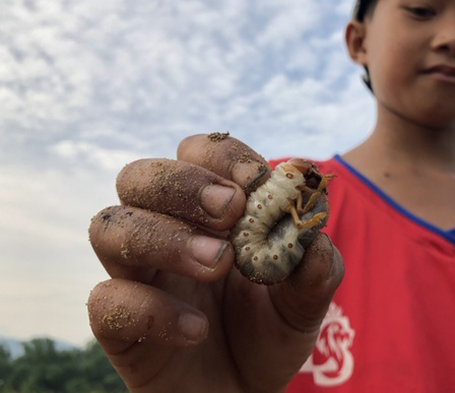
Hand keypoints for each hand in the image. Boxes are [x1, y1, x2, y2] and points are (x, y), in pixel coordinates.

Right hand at [87, 134, 343, 391]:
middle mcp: (165, 231)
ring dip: (164, 238)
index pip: (196, 152)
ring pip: (108, 226)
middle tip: (230, 212)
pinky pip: (107, 301)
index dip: (222, 157)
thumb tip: (315, 238)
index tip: (256, 181)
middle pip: (139, 177)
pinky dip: (152, 310)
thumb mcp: (305, 302)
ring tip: (218, 263)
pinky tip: (197, 330)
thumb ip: (315, 269)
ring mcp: (137, 275)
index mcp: (208, 212)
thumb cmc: (270, 333)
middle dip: (182, 184)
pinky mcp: (119, 324)